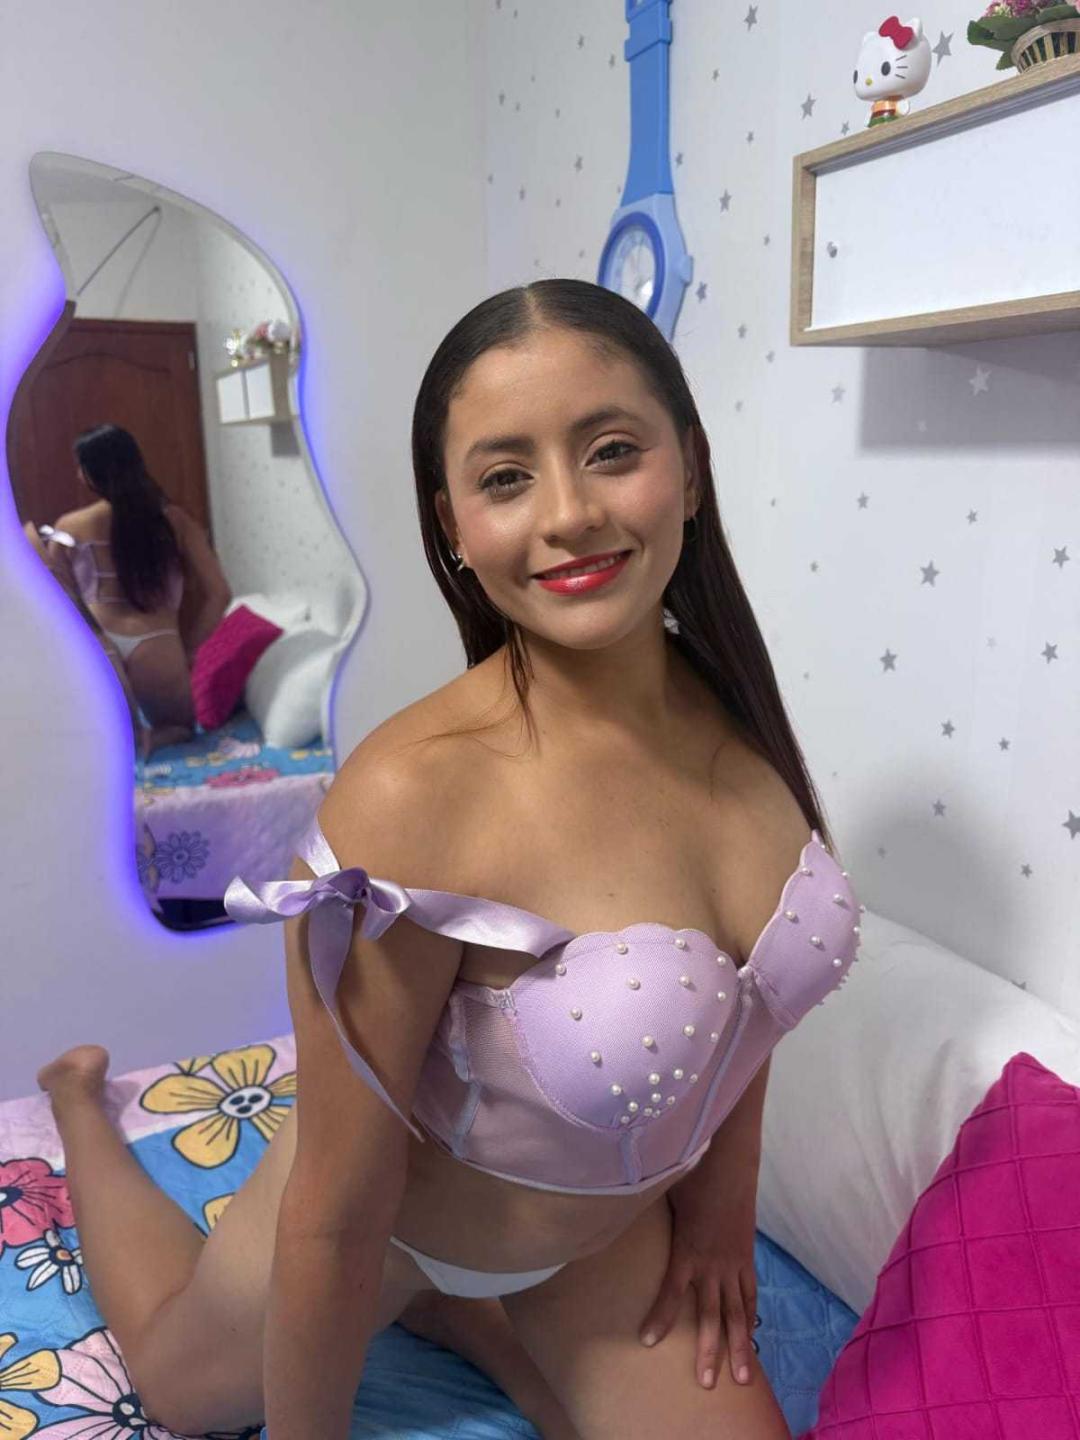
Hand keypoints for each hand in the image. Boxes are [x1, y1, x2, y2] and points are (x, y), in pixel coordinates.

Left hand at [639, 1164, 759, 1388]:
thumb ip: (645, 1214)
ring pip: (737, 1313)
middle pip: (711, 1314)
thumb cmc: (691, 1174)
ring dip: (739, 1345)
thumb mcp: (662, 1196)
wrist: (730, 1161)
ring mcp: (733, 1262)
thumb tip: (612, 1213)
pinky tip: (750, 1337)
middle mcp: (712, 1263)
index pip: (671, 1292)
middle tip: (706, 1383)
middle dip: (708, 1350)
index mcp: (688, 1249)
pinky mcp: (746, 1257)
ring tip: (740, 1378)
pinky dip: (749, 1316)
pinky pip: (749, 1293)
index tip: (646, 1341)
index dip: (659, 1317)